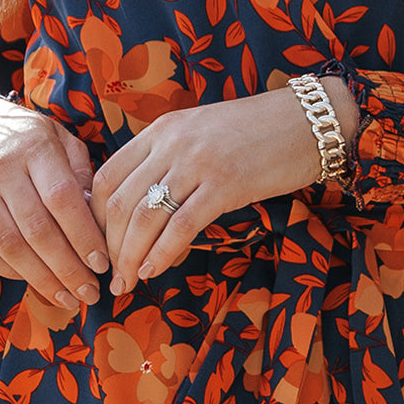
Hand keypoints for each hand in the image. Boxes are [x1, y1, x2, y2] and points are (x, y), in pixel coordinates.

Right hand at [0, 95, 110, 311]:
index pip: (62, 199)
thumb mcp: (55, 136)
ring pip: (10, 248)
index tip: (102, 264)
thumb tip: (97, 215)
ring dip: (42, 280)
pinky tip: (33, 281)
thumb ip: (79, 170)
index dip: (84, 236)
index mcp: (33, 146)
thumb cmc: (19, 136)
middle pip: (38, 230)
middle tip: (90, 293)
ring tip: (67, 297)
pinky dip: (10, 273)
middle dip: (68, 269)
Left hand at [90, 78, 358, 294]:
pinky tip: (153, 270)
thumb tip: (141, 206)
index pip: (107, 177)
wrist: (309, 120)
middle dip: (108, 247)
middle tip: (110, 277)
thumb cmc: (257, 133)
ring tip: (128, 283)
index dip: (93, 218)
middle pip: (118, 203)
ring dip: (130, 257)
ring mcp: (198, 162)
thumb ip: (168, 160)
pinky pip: (181, 225)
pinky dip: (162, 253)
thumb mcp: (200, 134)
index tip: (98, 246)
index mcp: (162, 130)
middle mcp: (172, 143)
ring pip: (144, 217)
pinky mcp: (226, 184)